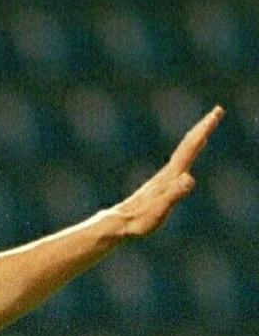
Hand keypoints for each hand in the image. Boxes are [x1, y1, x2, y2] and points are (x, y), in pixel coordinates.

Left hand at [113, 105, 222, 237]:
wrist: (117, 225)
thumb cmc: (139, 220)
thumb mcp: (159, 209)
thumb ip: (174, 194)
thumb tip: (189, 177)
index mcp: (170, 176)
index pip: (190, 148)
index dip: (203, 131)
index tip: (216, 112)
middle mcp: (167, 174)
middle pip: (187, 146)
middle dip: (203, 128)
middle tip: (217, 111)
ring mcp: (162, 179)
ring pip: (182, 153)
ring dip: (195, 139)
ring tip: (205, 129)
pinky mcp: (159, 186)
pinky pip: (178, 164)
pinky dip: (186, 154)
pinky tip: (186, 157)